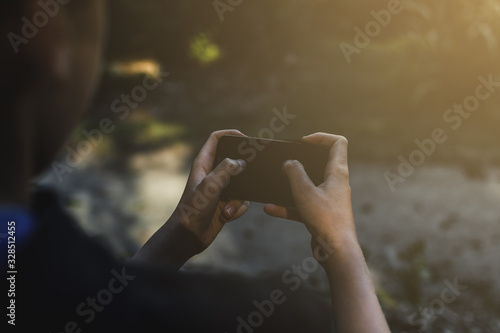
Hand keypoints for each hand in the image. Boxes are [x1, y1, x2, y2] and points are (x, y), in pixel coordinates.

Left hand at [131, 130, 249, 269]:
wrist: (188, 237)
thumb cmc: (193, 210)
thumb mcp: (210, 185)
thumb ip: (226, 169)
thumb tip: (241, 163)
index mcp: (203, 164)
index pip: (216, 139)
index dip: (230, 134)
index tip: (245, 138)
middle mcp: (212, 175)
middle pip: (233, 161)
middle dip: (243, 168)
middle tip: (250, 172)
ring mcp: (219, 190)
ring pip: (241, 184)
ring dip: (239, 198)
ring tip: (227, 208)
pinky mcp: (225, 204)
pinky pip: (241, 201)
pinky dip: (238, 209)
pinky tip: (227, 216)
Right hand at [265, 133, 390, 332]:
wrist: (336, 252)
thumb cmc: (325, 220)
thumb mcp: (304, 191)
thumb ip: (294, 172)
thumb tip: (289, 163)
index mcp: (337, 172)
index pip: (338, 143)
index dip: (321, 137)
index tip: (302, 142)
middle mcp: (335, 183)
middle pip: (321, 162)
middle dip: (301, 160)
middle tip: (286, 160)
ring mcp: (328, 199)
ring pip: (309, 185)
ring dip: (291, 184)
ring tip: (274, 183)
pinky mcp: (321, 214)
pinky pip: (302, 205)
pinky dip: (288, 206)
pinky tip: (270, 209)